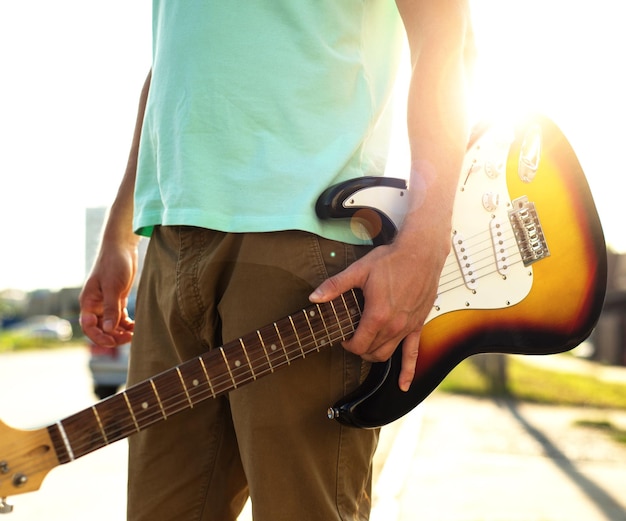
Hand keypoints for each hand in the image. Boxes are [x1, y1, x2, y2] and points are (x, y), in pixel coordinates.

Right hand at [79, 243, 136, 347]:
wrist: (122, 248)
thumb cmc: (114, 264)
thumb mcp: (112, 287)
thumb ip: (110, 309)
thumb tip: (108, 329)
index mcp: (88, 302)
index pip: (88, 327)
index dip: (99, 337)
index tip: (113, 342)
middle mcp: (95, 305)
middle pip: (101, 329)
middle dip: (113, 336)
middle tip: (130, 338)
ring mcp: (106, 303)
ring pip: (111, 325)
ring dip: (121, 332)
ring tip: (134, 333)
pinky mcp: (117, 300)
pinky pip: (120, 318)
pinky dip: (126, 324)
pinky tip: (136, 326)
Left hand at [309, 228, 448, 391]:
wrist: (421, 253)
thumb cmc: (392, 260)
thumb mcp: (359, 270)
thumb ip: (335, 286)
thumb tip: (314, 297)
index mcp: (377, 315)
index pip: (358, 344)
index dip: (347, 344)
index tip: (343, 336)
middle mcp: (394, 326)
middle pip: (371, 352)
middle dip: (358, 349)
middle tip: (352, 339)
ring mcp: (407, 328)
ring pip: (386, 354)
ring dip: (374, 355)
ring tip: (366, 346)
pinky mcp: (418, 325)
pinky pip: (413, 354)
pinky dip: (408, 372)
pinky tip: (403, 385)